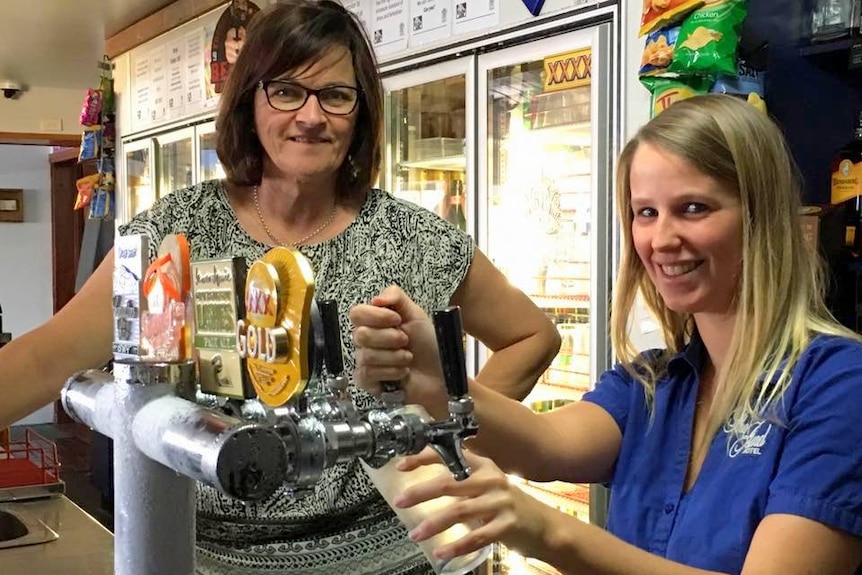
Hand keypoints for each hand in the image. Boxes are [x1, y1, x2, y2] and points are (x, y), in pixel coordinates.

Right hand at [350, 286, 446, 407]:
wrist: (442, 373)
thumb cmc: (430, 346)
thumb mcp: (417, 315)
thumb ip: (396, 297)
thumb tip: (376, 299)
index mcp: (376, 322)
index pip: (357, 313)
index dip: (376, 316)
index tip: (397, 320)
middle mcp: (368, 340)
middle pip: (360, 334)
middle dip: (389, 338)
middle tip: (406, 342)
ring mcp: (366, 361)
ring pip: (366, 355)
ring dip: (394, 357)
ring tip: (408, 358)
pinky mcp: (368, 382)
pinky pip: (367, 374)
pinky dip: (390, 372)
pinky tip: (402, 372)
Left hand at [392, 449, 555, 562]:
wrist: (544, 526)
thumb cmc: (506, 505)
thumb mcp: (485, 485)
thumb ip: (460, 482)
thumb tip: (424, 485)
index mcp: (483, 465)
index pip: (449, 454)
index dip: (423, 457)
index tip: (402, 465)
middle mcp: (491, 479)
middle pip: (448, 482)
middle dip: (420, 492)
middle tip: (400, 501)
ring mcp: (500, 501)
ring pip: (459, 511)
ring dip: (433, 523)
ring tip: (415, 534)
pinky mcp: (507, 525)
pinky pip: (476, 536)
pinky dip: (456, 545)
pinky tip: (441, 551)